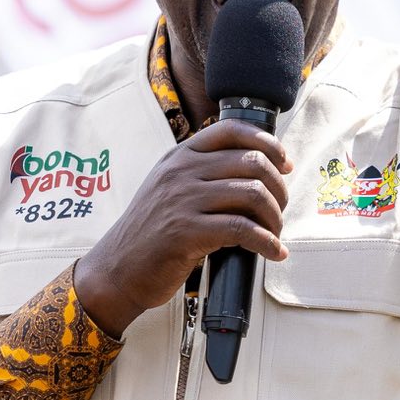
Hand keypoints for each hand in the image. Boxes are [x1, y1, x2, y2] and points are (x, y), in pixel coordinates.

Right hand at [73, 120, 292, 337]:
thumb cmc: (150, 232)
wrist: (116, 269)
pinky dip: (267, 242)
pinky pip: (243, 229)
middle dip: (278, 187)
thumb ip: (202, 173)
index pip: (231, 130)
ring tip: (275, 233)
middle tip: (280, 209)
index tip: (284, 163)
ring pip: (252, 194)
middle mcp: (182, 172)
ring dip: (275, 217)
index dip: (267, 143)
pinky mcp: (186, 232)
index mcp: (180, 156)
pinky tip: (273, 251)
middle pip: (252, 163)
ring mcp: (183, 200)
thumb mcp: (169, 188)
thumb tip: (257, 171)